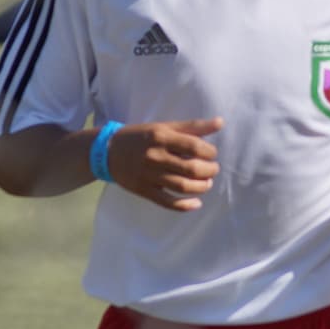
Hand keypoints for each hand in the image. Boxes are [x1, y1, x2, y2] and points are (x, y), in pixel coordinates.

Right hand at [106, 118, 222, 210]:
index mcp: (161, 137)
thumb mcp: (164, 127)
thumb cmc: (141, 137)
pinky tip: (197, 203)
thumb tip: (221, 122)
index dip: (210, 152)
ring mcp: (149, 175)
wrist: (108, 151)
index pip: (194, 146)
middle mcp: (155, 156)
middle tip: (213, 169)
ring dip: (201, 187)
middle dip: (209, 171)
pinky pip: (167, 202)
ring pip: (182, 186)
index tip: (212, 153)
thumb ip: (192, 127)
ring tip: (207, 183)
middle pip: (190, 168)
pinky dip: (185, 206)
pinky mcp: (144, 190)